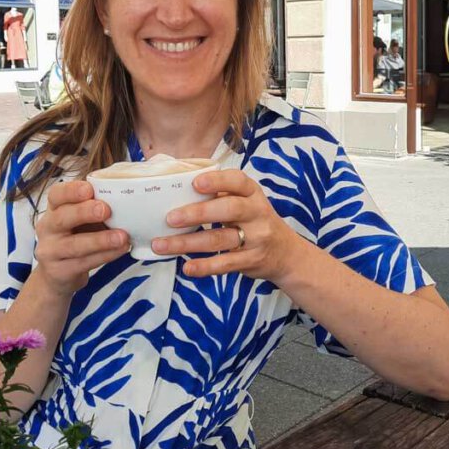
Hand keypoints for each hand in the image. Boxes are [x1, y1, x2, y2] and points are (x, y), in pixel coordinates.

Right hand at [34, 180, 128, 296]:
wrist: (58, 275)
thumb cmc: (76, 237)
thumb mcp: (81, 219)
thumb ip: (95, 206)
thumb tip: (127, 197)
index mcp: (54, 209)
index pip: (55, 194)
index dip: (71, 190)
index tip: (89, 189)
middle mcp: (47, 228)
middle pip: (61, 218)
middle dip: (84, 212)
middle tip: (106, 210)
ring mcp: (50, 251)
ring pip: (73, 245)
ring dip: (100, 240)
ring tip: (122, 237)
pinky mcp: (59, 272)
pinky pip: (83, 263)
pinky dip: (105, 255)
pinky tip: (121, 249)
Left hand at [152, 169, 303, 281]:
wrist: (286, 253)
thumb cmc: (255, 221)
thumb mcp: (247, 202)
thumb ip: (222, 196)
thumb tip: (177, 191)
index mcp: (252, 193)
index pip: (237, 181)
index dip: (217, 181)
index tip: (195, 183)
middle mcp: (257, 213)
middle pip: (228, 209)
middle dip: (197, 213)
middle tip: (170, 218)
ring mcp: (257, 238)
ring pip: (220, 239)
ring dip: (188, 243)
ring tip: (161, 245)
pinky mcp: (252, 260)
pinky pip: (226, 263)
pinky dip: (205, 267)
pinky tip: (187, 268)